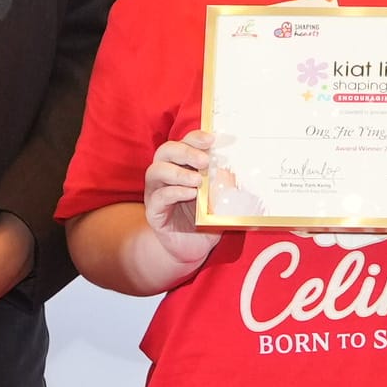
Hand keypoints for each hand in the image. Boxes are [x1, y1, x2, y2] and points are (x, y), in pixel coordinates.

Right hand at [135, 136, 227, 282]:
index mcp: (181, 166)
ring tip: (197, 180)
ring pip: (155, 171)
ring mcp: (156, 193)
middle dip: (185, 151)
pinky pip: (158, 197)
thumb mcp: (220, 198)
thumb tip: (233, 169)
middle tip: (204, 161)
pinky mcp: (154, 212)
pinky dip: (174, 192)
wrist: (193, 249)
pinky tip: (190, 194)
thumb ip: (224, 184)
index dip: (195, 138)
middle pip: (165, 151)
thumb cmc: (207, 220)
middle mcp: (165, 176)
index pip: (183, 143)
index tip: (211, 140)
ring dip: (177, 172)